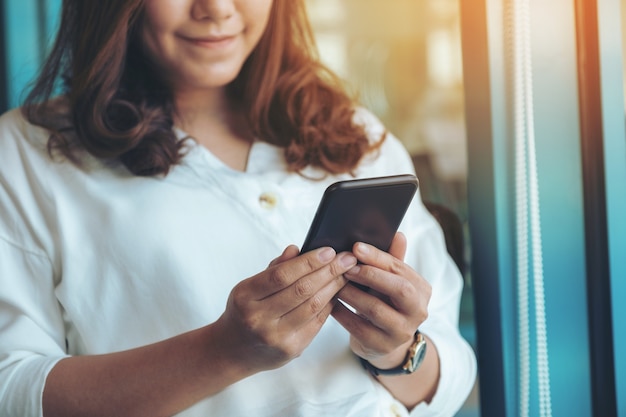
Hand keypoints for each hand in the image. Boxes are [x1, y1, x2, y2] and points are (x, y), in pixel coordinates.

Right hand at [215, 245, 356, 372]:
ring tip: (346, 273)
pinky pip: (317, 322)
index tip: (329, 250)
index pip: (282, 275)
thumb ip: (275, 268)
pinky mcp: (292, 349)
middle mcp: (259, 318)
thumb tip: (297, 249)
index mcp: (245, 297)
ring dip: (333, 287)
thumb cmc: (244, 311)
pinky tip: (337, 292)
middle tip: (347, 258)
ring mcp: (276, 337)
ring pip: (313, 306)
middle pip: (301, 290)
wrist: (234, 351)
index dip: (309, 262)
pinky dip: (329, 304)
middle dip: (328, 271)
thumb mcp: (249, 287)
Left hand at [331, 232, 431, 369]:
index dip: (378, 257)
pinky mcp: (382, 347)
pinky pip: (359, 327)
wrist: (383, 341)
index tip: (356, 247)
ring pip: (376, 309)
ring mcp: (402, 332)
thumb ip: (393, 259)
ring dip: (352, 293)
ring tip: (335, 283)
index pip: (401, 269)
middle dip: (371, 275)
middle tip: (347, 267)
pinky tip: (330, 303)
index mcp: (422, 289)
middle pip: (399, 289)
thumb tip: (398, 234)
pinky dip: (343, 313)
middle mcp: (418, 311)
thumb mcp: (390, 281)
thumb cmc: (384, 301)